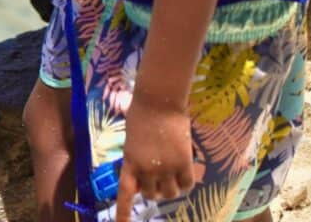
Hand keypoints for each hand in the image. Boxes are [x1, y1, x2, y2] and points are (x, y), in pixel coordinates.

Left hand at [116, 91, 193, 217]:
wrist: (159, 99)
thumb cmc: (142, 112)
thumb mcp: (132, 139)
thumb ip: (136, 159)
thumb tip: (141, 179)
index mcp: (129, 161)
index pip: (125, 193)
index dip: (123, 212)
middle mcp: (146, 169)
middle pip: (152, 195)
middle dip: (155, 189)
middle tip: (159, 175)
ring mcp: (165, 167)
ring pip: (170, 193)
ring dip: (171, 186)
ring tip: (173, 170)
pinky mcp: (183, 162)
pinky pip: (187, 184)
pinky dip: (186, 181)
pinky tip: (185, 169)